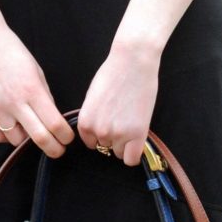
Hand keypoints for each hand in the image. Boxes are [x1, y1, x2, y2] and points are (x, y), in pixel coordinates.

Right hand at [0, 18, 73, 157]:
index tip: (68, 138)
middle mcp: (15, 102)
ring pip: (16, 141)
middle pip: (39, 138)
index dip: (65, 136)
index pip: (55, 124)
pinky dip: (7, 137)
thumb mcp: (36, 71)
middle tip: (58, 150)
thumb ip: (45, 96)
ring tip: (30, 130)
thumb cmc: (12, 52)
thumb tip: (53, 118)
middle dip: (53, 149)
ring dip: (27, 140)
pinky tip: (12, 128)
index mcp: (32, 90)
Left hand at [76, 36, 161, 169]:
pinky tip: (137, 140)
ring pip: (119, 152)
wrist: (132, 62)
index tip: (110, 125)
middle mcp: (98, 131)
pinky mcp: (136, 134)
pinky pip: (131, 159)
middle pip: (105, 148)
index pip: (90, 143)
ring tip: (131, 121)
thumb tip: (98, 132)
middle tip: (123, 119)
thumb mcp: (93, 98)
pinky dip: (134, 153)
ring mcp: (117, 134)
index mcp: (85, 122)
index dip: (101, 136)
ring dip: (125, 142)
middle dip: (113, 137)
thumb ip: (93, 118)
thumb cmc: (113, 73)